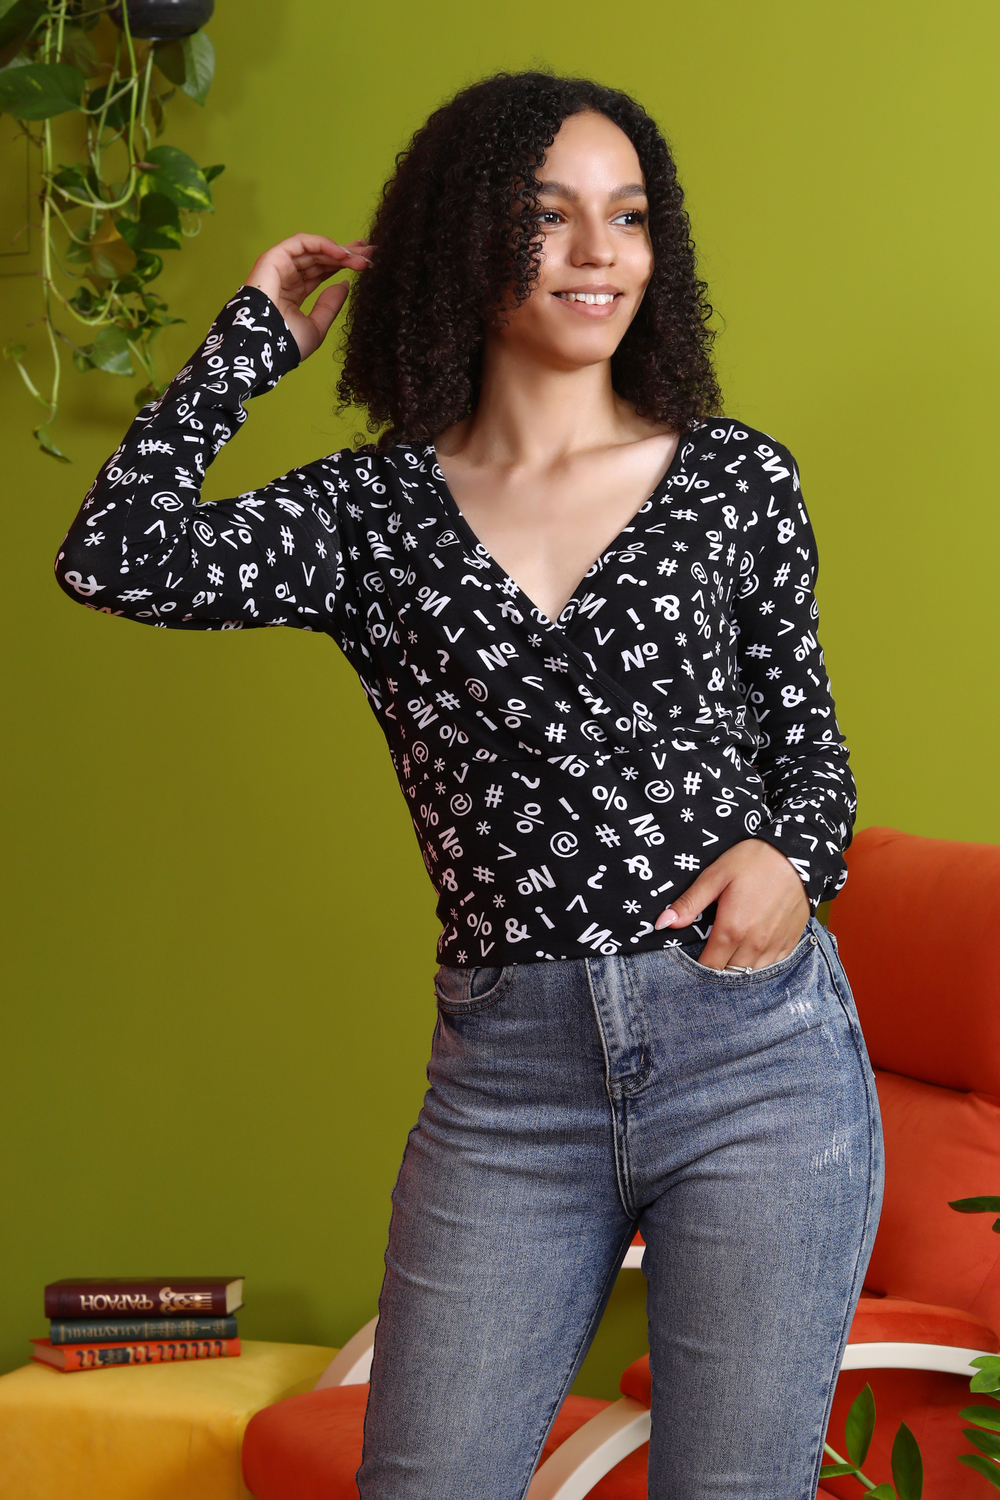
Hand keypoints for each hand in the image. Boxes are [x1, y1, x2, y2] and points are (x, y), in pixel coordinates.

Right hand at [243, 233, 371, 360]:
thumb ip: (330, 305)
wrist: (264, 350)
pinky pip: (301, 243)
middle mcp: (287, 276)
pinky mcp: (273, 258)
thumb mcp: (317, 326)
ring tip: (361, 258)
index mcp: (294, 292)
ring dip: (339, 251)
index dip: (344, 265)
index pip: (322, 271)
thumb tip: (345, 283)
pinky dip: (323, 244)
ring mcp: (279, 266)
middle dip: (347, 255)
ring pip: (314, 249)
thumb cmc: (285, 345)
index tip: (367, 264)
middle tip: (371, 254)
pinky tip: (343, 254)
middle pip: (321, 258)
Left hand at [654, 839, 808, 970]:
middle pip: (729, 973)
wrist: (799, 854)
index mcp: (732, 930)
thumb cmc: (754, 861)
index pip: (709, 966)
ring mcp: (775, 945)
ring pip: (751, 972)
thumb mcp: (716, 876)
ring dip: (739, 966)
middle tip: (713, 948)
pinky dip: (760, 961)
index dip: (699, 964)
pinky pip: (772, 964)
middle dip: (718, 965)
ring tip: (732, 948)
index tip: (696, 952)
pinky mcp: (790, 941)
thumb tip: (663, 924)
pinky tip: (754, 945)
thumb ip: (689, 903)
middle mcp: (754, 944)